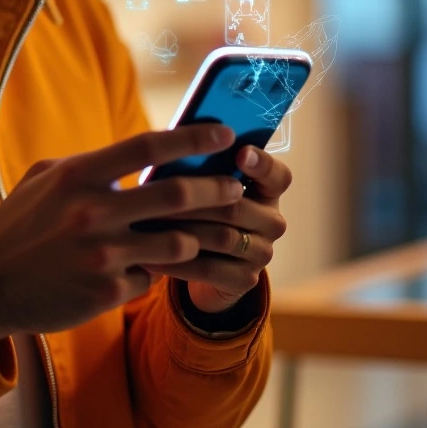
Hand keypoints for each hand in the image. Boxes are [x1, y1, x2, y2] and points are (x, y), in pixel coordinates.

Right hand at [0, 124, 244, 344]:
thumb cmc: (19, 224)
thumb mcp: (46, 178)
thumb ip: (92, 164)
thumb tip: (142, 152)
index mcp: (78, 175)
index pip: (148, 146)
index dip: (193, 137)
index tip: (224, 132)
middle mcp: (91, 212)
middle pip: (175, 195)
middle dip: (215, 189)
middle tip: (235, 187)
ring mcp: (100, 255)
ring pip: (176, 243)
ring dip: (193, 238)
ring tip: (199, 234)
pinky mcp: (105, 293)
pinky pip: (149, 278)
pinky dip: (151, 272)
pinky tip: (142, 270)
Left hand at [141, 140, 290, 312]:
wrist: (206, 264)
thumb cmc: (200, 209)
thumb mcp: (206, 185)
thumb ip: (202, 169)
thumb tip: (172, 146)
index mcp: (268, 190)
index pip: (277, 175)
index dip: (261, 163)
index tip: (240, 153)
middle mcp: (272, 222)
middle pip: (237, 206)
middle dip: (195, 198)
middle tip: (159, 191)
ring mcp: (262, 254)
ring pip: (222, 237)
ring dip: (183, 229)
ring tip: (149, 220)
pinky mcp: (245, 281)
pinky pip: (210, 270)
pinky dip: (177, 262)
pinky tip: (148, 256)